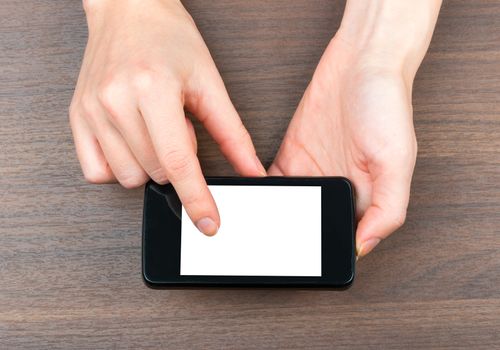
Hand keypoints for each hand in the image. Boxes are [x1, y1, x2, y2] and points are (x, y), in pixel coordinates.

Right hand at [69, 0, 265, 234]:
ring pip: (129, 177)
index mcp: (152, 89)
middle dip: (177, 161)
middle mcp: (115, 102)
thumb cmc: (170, 40)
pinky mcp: (76, 117)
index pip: (178, 163)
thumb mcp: (209, 83)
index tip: (209, 224)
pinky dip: (121, 167)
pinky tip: (133, 142)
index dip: (197, 199)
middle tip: (177, 126)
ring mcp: (91, 111)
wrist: (129, 11)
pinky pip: (97, 172)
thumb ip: (232, 134)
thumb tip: (251, 171)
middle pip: (157, 172)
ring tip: (154, 129)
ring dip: (151, 165)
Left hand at [268, 36, 416, 256]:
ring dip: (274, 216)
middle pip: (312, 224)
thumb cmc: (385, 105)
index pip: (344, 236)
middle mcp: (339, 189)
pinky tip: (251, 198)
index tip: (306, 260)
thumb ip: (387, 208)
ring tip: (256, 227)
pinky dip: (261, 191)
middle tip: (272, 247)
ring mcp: (313, 173)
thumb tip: (365, 246)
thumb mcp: (397, 161)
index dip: (327, 251)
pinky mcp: (293, 155)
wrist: (361, 62)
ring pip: (289, 207)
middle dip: (293, 237)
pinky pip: (273, 182)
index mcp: (366, 198)